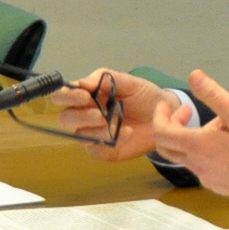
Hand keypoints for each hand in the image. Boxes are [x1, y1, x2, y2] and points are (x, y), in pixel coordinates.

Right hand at [54, 70, 169, 160]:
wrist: (166, 116)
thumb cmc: (144, 96)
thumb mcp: (128, 82)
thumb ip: (105, 79)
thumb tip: (82, 82)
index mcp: (86, 96)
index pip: (63, 97)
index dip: (67, 97)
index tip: (84, 96)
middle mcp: (84, 116)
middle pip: (65, 118)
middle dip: (80, 116)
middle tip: (100, 114)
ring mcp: (93, 135)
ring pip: (80, 136)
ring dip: (96, 130)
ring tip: (116, 123)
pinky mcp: (104, 150)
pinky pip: (97, 150)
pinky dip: (111, 142)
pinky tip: (127, 132)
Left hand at [145, 72, 228, 214]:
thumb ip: (213, 94)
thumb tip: (194, 75)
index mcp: (198, 146)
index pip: (162, 132)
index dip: (160, 117)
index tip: (167, 106)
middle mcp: (197, 165)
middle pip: (167, 147)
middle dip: (172, 127)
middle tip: (187, 114)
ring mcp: (206, 178)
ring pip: (188, 156)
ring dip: (194, 139)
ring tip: (223, 126)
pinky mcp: (218, 187)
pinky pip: (203, 167)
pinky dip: (207, 153)